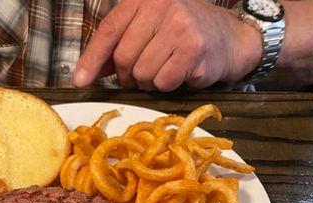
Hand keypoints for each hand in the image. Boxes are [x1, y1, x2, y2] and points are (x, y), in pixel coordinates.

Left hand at [73, 0, 261, 90]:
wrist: (232, 38)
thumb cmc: (184, 35)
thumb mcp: (149, 30)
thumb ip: (118, 47)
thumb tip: (87, 74)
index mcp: (144, 0)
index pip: (108, 31)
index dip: (91, 59)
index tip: (80, 81)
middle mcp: (162, 7)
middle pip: (123, 57)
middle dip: (128, 75)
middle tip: (142, 75)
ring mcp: (180, 26)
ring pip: (142, 73)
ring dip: (149, 83)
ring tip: (165, 71)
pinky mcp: (195, 48)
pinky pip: (164, 82)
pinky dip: (168, 85)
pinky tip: (182, 73)